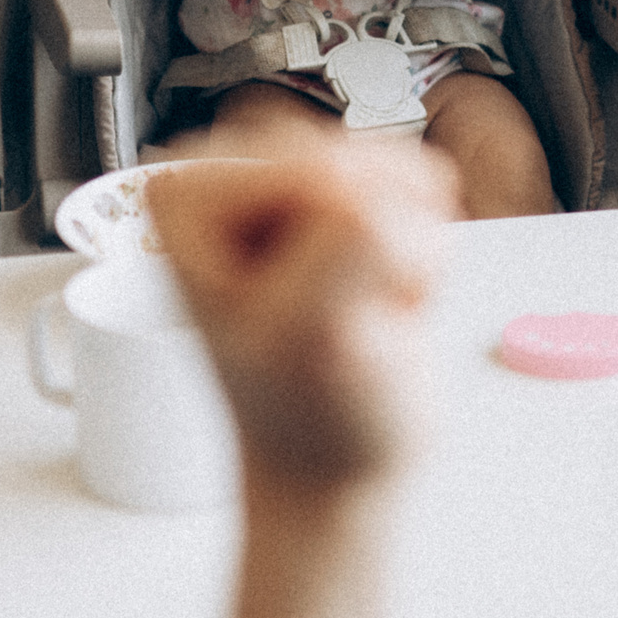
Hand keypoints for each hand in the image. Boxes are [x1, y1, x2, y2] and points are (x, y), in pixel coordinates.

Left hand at [151, 132, 456, 493]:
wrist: (339, 455)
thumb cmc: (308, 412)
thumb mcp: (313, 335)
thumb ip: (344, 240)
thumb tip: (374, 191)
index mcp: (191, 197)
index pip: (314, 173)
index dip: (337, 249)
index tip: (309, 312)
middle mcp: (236, 173)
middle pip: (360, 161)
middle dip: (377, 246)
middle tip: (341, 317)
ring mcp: (299, 180)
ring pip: (399, 170)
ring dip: (406, 251)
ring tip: (362, 307)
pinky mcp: (357, 191)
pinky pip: (425, 184)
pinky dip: (424, 251)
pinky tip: (385, 294)